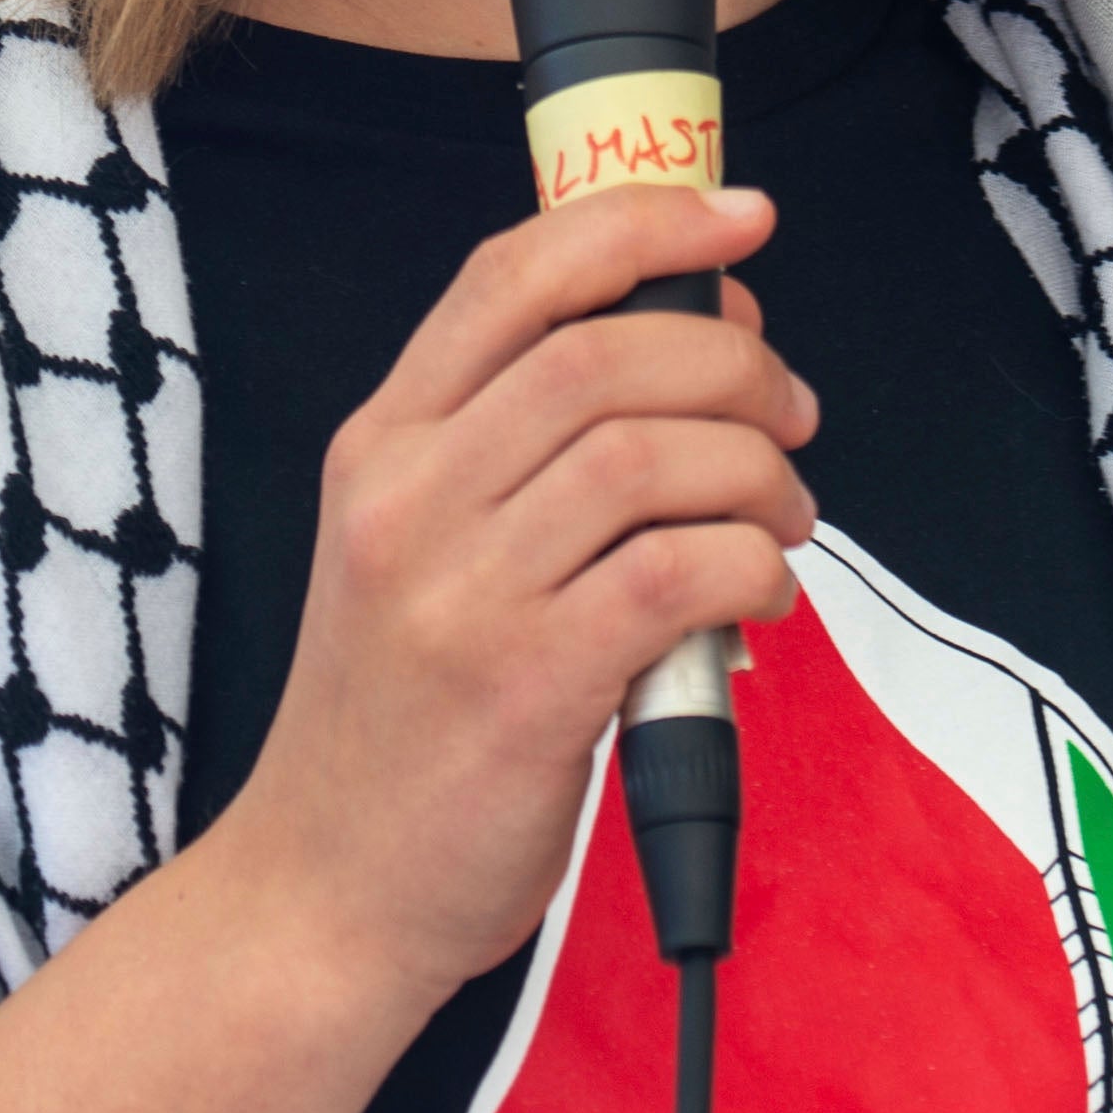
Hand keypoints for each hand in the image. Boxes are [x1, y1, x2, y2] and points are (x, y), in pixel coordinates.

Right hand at [207, 182, 819, 1016]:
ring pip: (652, 453)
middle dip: (736, 359)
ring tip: (783, 516)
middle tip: (790, 408)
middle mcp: (410, 498)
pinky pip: (676, 572)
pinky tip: (758, 596)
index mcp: (382, 445)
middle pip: (604, 352)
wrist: (322, 894)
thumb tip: (685, 348)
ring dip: (758, 468)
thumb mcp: (409, 549)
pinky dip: (749, 567)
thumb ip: (508, 450)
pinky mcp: (526, 687)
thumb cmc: (398, 725)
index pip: (512, 275)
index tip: (739, 218)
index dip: (641, 220)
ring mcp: (461, 592)